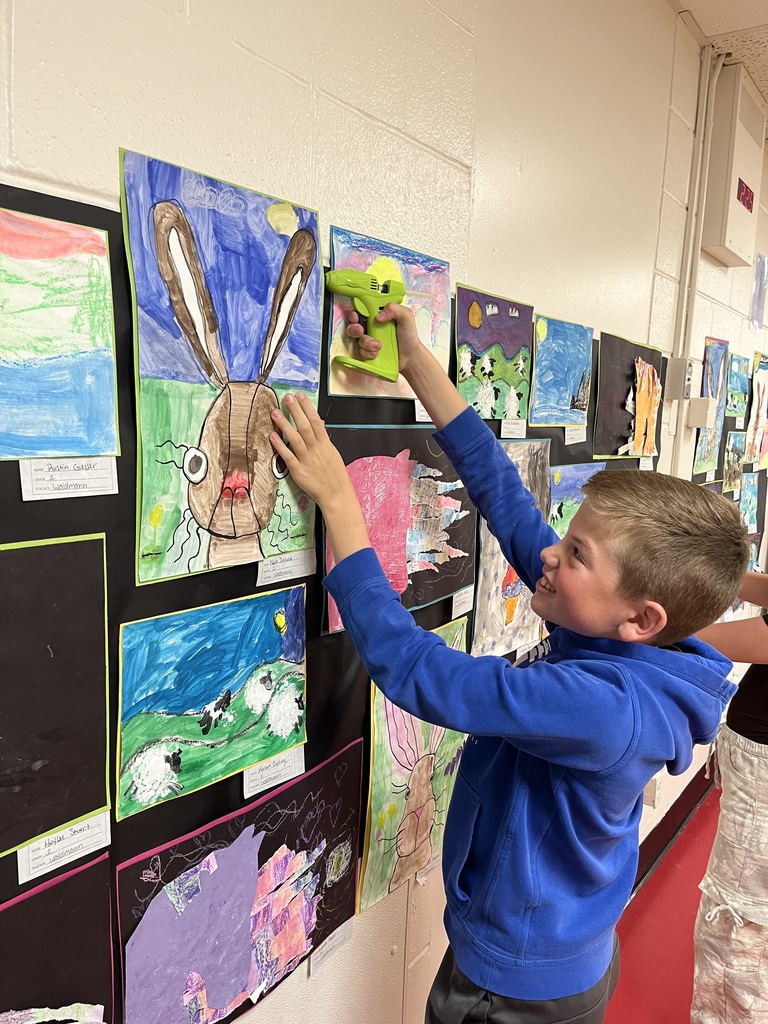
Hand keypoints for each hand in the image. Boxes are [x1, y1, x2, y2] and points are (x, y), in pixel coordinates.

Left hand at [269, 393, 371, 562]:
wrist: (336, 494)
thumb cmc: (334, 475)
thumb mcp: (332, 453)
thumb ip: (323, 440)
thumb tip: (318, 424)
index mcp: (325, 444)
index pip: (316, 421)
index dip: (307, 408)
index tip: (300, 395)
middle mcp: (316, 449)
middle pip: (304, 427)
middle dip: (296, 411)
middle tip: (287, 397)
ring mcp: (306, 459)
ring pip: (294, 439)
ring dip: (284, 425)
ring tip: (275, 412)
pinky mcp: (298, 471)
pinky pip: (288, 456)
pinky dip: (280, 446)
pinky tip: (272, 436)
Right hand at [345, 302, 422, 372]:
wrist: (410, 357)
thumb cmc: (409, 336)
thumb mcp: (406, 317)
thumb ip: (394, 308)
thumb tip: (379, 315)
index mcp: (378, 316)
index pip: (362, 310)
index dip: (355, 312)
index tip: (356, 316)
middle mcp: (372, 327)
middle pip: (354, 325)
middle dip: (354, 328)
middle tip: (361, 331)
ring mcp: (369, 340)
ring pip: (358, 339)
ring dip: (366, 342)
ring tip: (378, 345)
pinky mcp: (369, 352)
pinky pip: (361, 351)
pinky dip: (368, 352)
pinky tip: (377, 352)